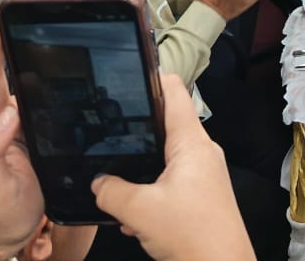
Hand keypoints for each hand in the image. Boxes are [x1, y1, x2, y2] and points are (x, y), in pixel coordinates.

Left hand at [0, 9, 57, 260]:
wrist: (4, 233)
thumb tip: (8, 112)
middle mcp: (0, 118)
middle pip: (3, 69)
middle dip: (8, 34)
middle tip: (21, 4)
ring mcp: (18, 123)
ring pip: (23, 79)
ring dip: (30, 49)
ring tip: (46, 20)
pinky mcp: (37, 131)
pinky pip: (42, 96)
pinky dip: (51, 75)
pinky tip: (67, 62)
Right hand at [93, 74, 254, 260]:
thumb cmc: (191, 234)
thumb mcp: (139, 211)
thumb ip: (111, 192)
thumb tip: (99, 183)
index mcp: (191, 143)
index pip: (175, 93)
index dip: (153, 77)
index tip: (131, 70)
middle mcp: (202, 152)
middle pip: (168, 124)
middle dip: (138, 130)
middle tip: (109, 128)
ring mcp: (205, 174)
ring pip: (167, 158)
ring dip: (143, 170)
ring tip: (116, 180)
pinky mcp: (203, 196)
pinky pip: (173, 182)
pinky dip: (153, 193)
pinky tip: (135, 216)